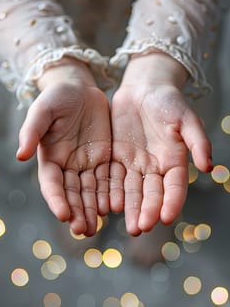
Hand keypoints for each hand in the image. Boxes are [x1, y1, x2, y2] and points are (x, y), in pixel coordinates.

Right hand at [16, 60, 110, 235]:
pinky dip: (110, 194)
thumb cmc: (57, 97)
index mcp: (50, 158)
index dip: (57, 200)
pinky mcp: (104, 158)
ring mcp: (87, 163)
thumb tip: (20, 155)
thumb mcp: (43, 110)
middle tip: (83, 231)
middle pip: (72, 194)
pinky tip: (115, 207)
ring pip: (90, 191)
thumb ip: (32, 131)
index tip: (64, 215)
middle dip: (77, 212)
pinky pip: (108, 179)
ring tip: (98, 226)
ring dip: (93, 209)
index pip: (52, 184)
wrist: (80, 89)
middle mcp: (68, 166)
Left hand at [110, 54, 211, 235]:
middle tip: (140, 228)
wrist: (143, 88)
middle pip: (150, 193)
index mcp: (173, 160)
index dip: (172, 202)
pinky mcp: (116, 156)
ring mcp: (134, 163)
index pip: (174, 186)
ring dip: (129, 207)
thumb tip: (208, 166)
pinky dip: (111, 191)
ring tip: (126, 224)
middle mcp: (154, 167)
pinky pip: (112, 176)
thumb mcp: (186, 118)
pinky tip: (107, 204)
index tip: (166, 217)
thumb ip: (197, 141)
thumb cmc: (169, 101)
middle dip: (146, 211)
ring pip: (131, 190)